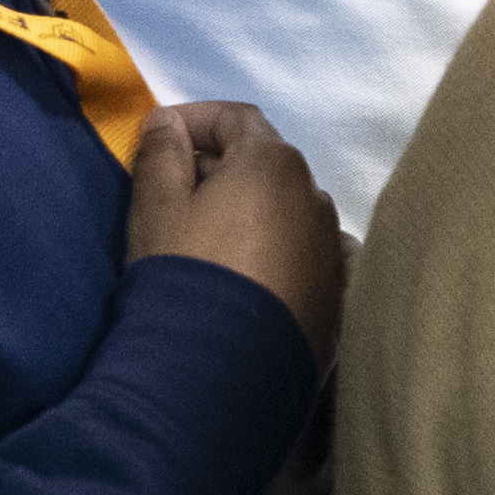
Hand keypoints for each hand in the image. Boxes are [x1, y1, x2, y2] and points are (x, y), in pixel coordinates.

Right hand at [123, 103, 346, 363]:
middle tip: (173, 192)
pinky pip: (306, 261)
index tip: (159, 136)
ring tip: (210, 242)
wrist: (220, 376)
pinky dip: (277, 257)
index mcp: (275, 165)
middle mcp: (318, 200)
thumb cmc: (184, 275)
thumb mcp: (156, 208)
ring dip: (252, 215)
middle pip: (266, 167)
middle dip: (221, 169)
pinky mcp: (339, 301)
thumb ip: (161, 154)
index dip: (194, 120)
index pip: (236, 119)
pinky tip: (247, 278)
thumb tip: (167, 121)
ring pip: (288, 215)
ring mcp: (335, 253)